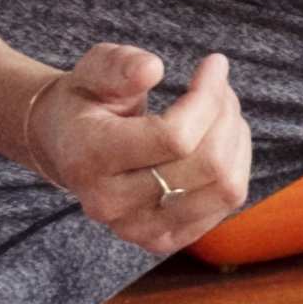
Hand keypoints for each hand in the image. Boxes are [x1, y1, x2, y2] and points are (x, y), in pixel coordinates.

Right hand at [26, 40, 250, 257]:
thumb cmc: (86, 101)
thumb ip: (118, 65)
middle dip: (225, 114)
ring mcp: (136, 228)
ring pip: (224, 189)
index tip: (214, 64)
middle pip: (206, 164)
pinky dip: (235, 166)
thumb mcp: (92, 69)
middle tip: (219, 85)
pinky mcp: (160, 239)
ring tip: (223, 109)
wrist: (66, 146)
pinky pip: (224, 206)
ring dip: (236, 140)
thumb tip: (153, 69)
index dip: (207, 97)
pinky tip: (219, 139)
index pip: (174, 138)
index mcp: (89, 156)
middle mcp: (109, 202)